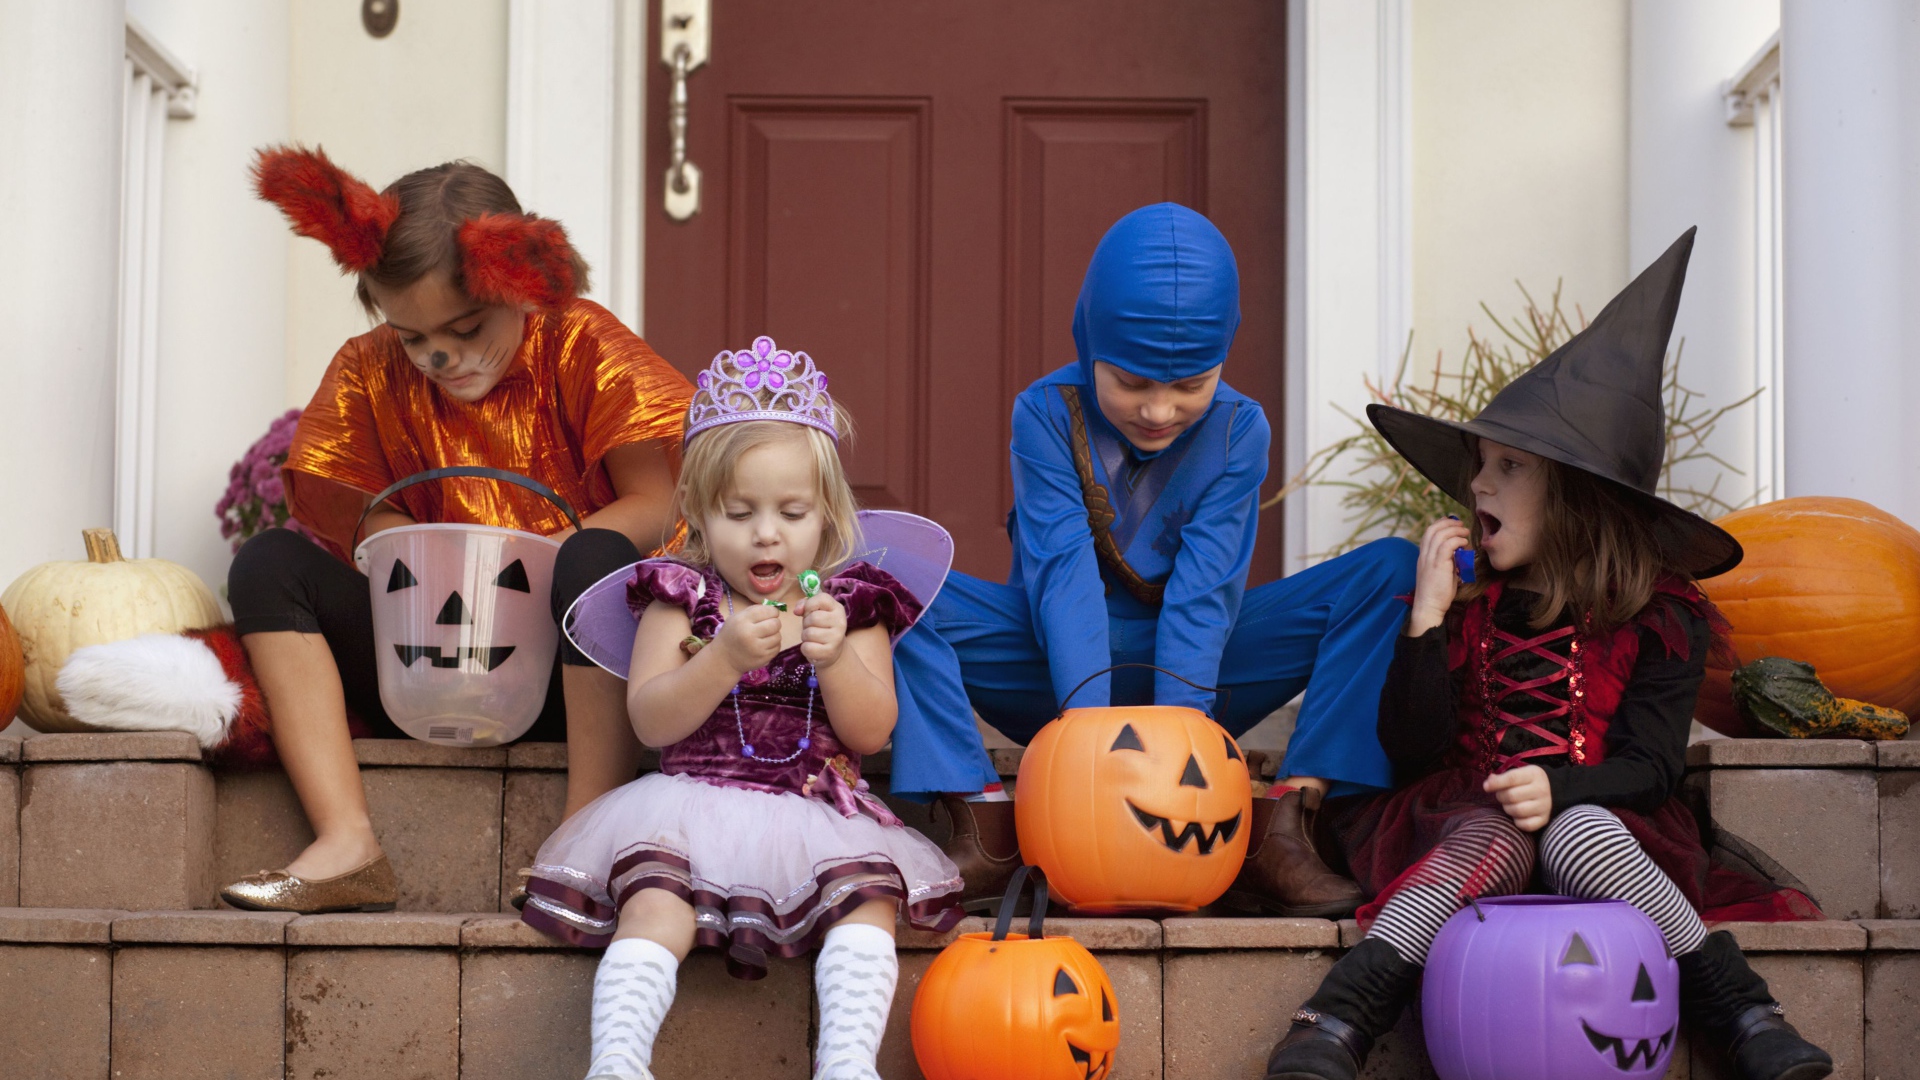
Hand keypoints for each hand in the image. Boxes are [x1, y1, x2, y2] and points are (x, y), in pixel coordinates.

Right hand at [716, 601, 782, 673]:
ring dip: (774, 634)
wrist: (724, 658)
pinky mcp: (763, 658)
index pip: (767, 611)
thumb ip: (754, 610)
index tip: (771, 614)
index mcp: (742, 621)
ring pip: (778, 636)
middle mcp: (749, 634)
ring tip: (765, 636)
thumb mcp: (736, 618)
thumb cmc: (731, 634)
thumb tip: (774, 607)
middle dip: (775, 622)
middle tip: (769, 625)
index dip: (773, 611)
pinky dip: (773, 645)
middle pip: (776, 624)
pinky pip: (777, 648)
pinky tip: (764, 645)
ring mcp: (757, 648)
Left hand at [797, 591, 848, 668]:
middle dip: (806, 623)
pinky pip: (807, 647)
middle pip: (813, 618)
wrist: (833, 651)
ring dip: (805, 637)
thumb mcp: (816, 612)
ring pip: (809, 633)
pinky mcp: (829, 652)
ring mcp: (836, 638)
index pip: (822, 599)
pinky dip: (805, 648)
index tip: (809, 611)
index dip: (809, 605)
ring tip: (813, 638)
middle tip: (812, 628)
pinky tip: (813, 647)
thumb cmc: (821, 627)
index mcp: (838, 609)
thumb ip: (805, 604)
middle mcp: (840, 622)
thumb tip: (797, 611)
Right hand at [1408, 516, 1471, 634]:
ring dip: (1455, 530)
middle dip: (1448, 523)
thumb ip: (1447, 561)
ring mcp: (1429, 559)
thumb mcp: (1441, 573)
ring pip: (1440, 534)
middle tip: (1461, 524)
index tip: (1452, 523)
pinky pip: (1447, 545)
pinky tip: (1464, 544)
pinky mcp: (1438, 564)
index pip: (1428, 533)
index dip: (1440, 524)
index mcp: (1423, 556)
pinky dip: (1457, 540)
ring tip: (1465, 533)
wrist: (1429, 607)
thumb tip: (1460, 552)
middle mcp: (1424, 555)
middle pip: (1432, 529)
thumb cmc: (1437, 594)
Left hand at [1483, 765, 1551, 831]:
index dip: (1496, 783)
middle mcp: (1542, 790)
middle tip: (1502, 796)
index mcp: (1534, 774)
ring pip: (1517, 811)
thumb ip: (1502, 777)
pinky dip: (1517, 821)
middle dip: (1501, 797)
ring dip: (1508, 808)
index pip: (1511, 778)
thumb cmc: (1527, 782)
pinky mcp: (1544, 819)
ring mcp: (1545, 806)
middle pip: (1511, 796)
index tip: (1486, 787)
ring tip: (1509, 804)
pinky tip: (1517, 815)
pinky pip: (1525, 825)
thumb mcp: (1518, 774)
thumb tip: (1488, 784)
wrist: (1551, 792)